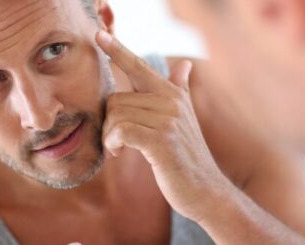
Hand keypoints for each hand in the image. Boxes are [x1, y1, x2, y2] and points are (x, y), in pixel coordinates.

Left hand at [96, 31, 230, 220]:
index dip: (117, 50)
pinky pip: (121, 131)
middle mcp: (170, 101)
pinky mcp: (161, 140)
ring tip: (119, 149)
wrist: (205, 190)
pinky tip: (118, 153)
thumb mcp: (185, 118)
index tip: (98, 34)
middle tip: (115, 141)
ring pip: (115, 116)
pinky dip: (113, 143)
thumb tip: (184, 64)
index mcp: (172, 93)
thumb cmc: (187, 155)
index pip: (138, 66)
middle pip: (115, 99)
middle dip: (108, 123)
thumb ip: (181, 89)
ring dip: (109, 137)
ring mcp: (167, 119)